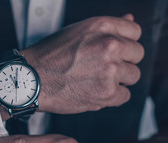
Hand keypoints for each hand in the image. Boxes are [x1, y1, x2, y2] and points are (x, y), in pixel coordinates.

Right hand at [21, 14, 143, 113]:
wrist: (30, 80)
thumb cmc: (48, 57)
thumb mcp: (76, 32)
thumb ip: (107, 28)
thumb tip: (129, 19)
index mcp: (101, 26)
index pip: (134, 32)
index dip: (123, 44)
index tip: (113, 52)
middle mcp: (109, 45)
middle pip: (137, 54)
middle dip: (122, 62)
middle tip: (101, 68)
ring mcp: (110, 70)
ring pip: (133, 76)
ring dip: (118, 80)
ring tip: (95, 81)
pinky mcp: (107, 93)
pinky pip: (124, 96)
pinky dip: (112, 97)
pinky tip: (94, 92)